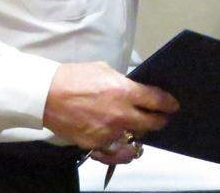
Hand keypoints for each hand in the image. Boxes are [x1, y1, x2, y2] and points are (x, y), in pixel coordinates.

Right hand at [42, 62, 177, 162]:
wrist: (47, 95)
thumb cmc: (74, 78)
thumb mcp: (104, 70)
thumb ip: (123, 83)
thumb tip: (134, 90)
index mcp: (124, 91)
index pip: (156, 100)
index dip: (168, 104)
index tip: (172, 106)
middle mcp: (120, 114)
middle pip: (151, 123)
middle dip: (159, 121)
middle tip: (161, 119)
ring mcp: (108, 132)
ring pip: (134, 139)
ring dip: (137, 134)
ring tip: (138, 130)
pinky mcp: (95, 144)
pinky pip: (115, 150)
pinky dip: (119, 148)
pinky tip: (122, 144)